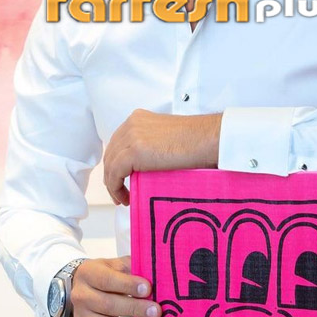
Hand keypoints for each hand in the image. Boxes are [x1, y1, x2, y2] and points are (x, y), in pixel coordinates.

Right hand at [71, 255, 160, 316]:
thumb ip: (132, 267)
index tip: (148, 289)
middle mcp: (81, 296)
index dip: (128, 285)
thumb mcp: (116, 264)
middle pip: (108, 305)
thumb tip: (153, 275)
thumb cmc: (106, 273)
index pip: (107, 280)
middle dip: (134, 309)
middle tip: (155, 311)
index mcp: (88, 274)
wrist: (84, 287)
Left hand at [104, 109, 221, 204]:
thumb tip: (142, 164)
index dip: (116, 162)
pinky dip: (116, 188)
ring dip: (113, 185)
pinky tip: (125, 197)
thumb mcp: (164, 136)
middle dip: (112, 174)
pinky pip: (114, 174)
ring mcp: (131, 136)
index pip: (117, 142)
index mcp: (138, 118)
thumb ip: (149, 143)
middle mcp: (131, 124)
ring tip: (123, 198)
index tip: (121, 177)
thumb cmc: (195, 140)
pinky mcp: (133, 152)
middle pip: (111, 153)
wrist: (206, 139)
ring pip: (110, 165)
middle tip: (119, 191)